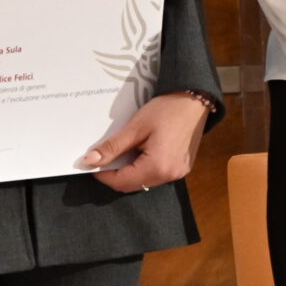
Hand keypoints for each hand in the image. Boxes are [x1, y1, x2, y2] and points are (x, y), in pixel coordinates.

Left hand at [81, 92, 210, 192]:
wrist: (195, 100)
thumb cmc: (167, 110)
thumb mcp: (135, 127)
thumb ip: (113, 147)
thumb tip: (90, 160)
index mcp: (158, 167)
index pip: (122, 182)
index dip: (103, 175)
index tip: (91, 162)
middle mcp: (169, 176)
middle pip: (133, 185)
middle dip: (116, 174)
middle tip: (104, 156)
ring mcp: (178, 173)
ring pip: (144, 181)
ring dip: (130, 171)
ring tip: (122, 151)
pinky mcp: (182, 168)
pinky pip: (157, 175)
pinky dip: (143, 167)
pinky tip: (139, 152)